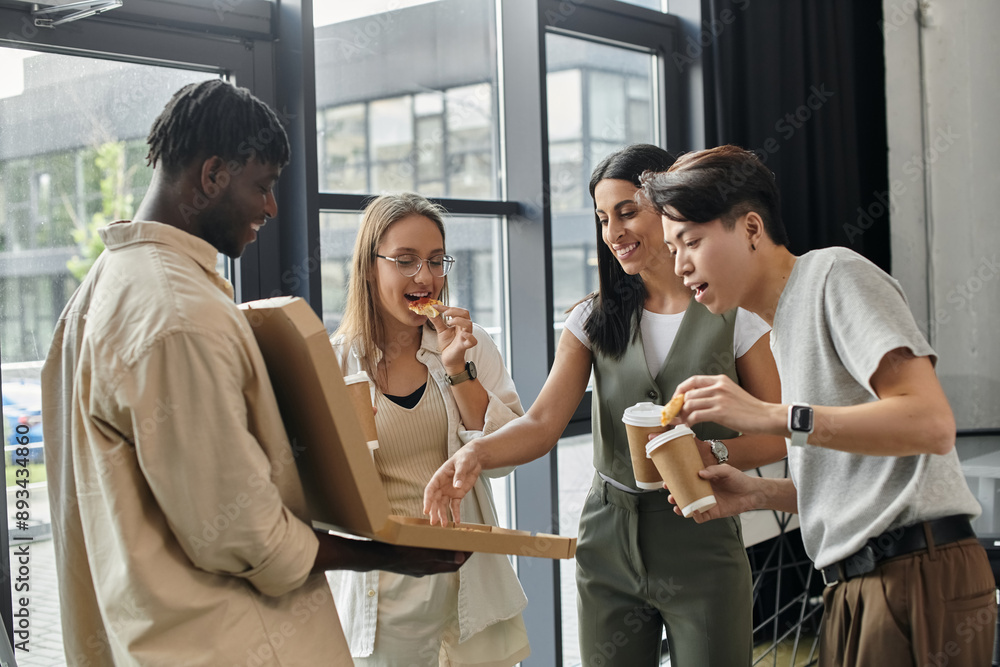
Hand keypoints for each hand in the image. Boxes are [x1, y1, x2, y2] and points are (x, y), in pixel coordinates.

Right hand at [313, 531, 469, 574]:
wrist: (369, 555)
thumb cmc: (393, 552)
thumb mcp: (418, 551)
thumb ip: (439, 554)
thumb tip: (459, 557)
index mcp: (428, 568)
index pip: (453, 565)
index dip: (465, 556)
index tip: (475, 546)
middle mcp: (423, 569)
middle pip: (446, 561)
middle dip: (458, 551)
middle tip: (466, 538)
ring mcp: (415, 565)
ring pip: (436, 557)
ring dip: (445, 548)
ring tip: (452, 536)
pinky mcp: (407, 560)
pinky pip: (425, 554)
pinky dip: (433, 547)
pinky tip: (431, 537)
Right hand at [423, 443, 482, 525]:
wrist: (474, 458)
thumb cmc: (465, 457)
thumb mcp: (462, 463)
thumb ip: (459, 475)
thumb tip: (456, 486)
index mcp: (439, 477)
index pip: (430, 490)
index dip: (427, 500)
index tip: (426, 510)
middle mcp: (442, 486)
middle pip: (435, 500)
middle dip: (434, 511)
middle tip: (433, 522)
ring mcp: (449, 491)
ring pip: (443, 505)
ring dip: (443, 515)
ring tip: (444, 525)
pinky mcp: (458, 494)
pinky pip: (455, 506)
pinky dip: (456, 513)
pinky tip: (456, 522)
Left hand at [428, 306, 476, 373]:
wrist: (449, 359)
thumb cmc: (448, 344)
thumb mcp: (441, 331)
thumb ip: (437, 321)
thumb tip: (430, 311)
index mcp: (459, 323)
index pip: (456, 311)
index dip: (445, 307)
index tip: (434, 306)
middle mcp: (464, 328)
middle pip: (466, 313)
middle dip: (455, 310)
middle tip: (445, 313)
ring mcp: (466, 337)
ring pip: (469, 324)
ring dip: (459, 320)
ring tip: (448, 322)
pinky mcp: (465, 346)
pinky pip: (473, 340)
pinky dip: (468, 336)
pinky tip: (462, 334)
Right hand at [667, 464, 763, 522]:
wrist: (751, 492)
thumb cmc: (738, 479)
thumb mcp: (726, 470)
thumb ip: (713, 470)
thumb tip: (700, 473)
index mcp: (702, 481)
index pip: (684, 481)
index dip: (675, 481)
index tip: (667, 480)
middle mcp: (701, 493)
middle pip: (683, 495)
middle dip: (674, 495)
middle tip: (670, 493)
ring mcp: (706, 503)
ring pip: (689, 507)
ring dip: (680, 506)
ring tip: (676, 503)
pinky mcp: (712, 513)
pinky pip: (700, 517)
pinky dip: (694, 515)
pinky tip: (692, 510)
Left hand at [674, 374, 776, 435]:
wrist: (766, 417)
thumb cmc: (749, 409)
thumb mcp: (731, 393)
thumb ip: (714, 393)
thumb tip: (694, 401)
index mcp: (720, 380)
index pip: (692, 381)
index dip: (680, 391)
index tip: (676, 400)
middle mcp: (718, 386)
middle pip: (688, 394)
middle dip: (678, 407)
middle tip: (678, 416)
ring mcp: (719, 399)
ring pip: (689, 405)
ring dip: (683, 416)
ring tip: (685, 422)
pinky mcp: (720, 412)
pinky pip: (696, 415)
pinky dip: (689, 422)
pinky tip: (691, 426)